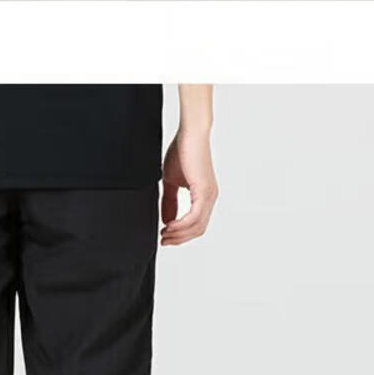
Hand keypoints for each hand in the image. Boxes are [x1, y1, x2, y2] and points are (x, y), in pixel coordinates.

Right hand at [161, 120, 217, 241]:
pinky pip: (194, 217)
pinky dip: (181, 225)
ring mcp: (209, 196)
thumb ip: (169, 202)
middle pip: (198, 230)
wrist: (190, 134)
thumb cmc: (183, 151)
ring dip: (179, 234)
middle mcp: (210, 198)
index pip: (196, 224)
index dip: (181, 234)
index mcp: (204, 196)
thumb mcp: (171, 182)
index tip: (165, 236)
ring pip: (197, 226)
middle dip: (179, 238)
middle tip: (164, 240)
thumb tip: (166, 220)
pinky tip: (169, 225)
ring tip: (164, 234)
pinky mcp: (204, 192)